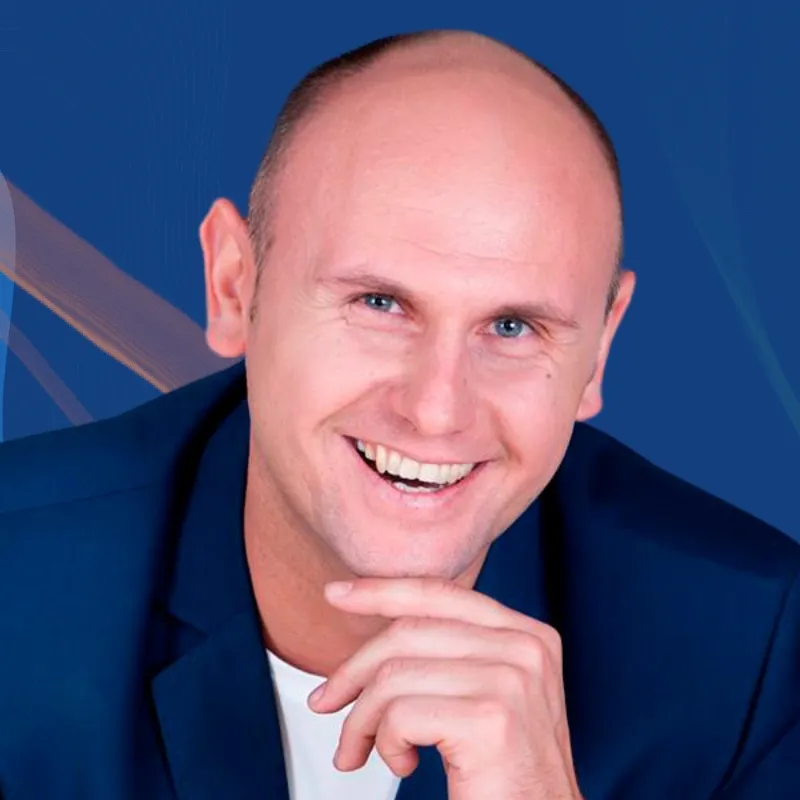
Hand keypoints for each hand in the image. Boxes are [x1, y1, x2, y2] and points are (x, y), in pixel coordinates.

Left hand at [307, 578, 580, 799]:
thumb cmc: (505, 773)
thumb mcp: (484, 695)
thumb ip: (449, 654)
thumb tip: (373, 636)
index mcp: (525, 634)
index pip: (439, 593)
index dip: (381, 590)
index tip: (337, 594)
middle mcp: (525, 649)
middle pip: (407, 633)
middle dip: (353, 671)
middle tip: (327, 703)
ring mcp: (511, 682)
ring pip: (395, 676)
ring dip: (361, 719)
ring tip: (360, 750)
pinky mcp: (491, 722)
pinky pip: (401, 715)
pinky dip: (384, 743)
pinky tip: (404, 764)